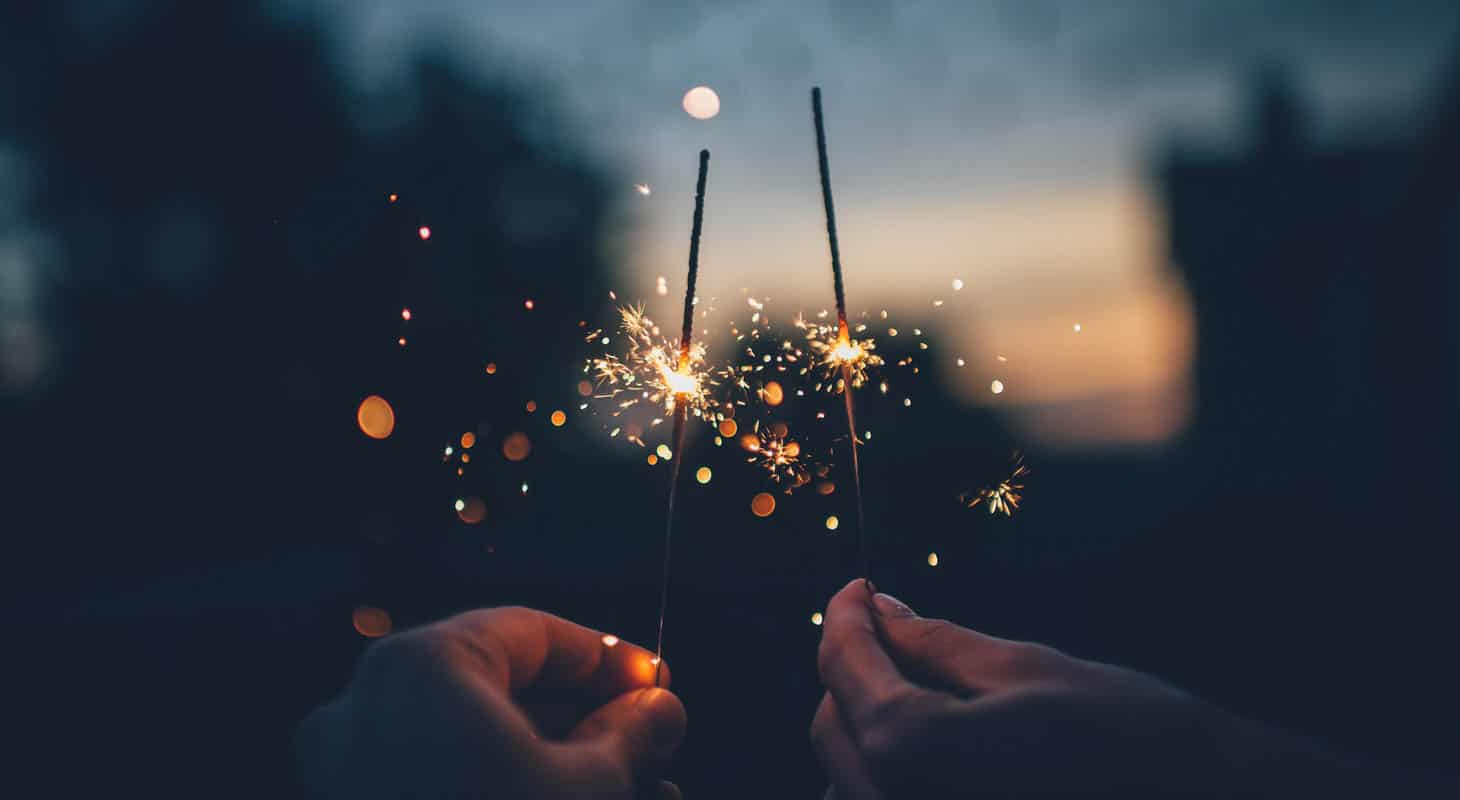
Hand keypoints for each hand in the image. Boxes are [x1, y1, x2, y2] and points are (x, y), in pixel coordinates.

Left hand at [295, 607, 685, 798]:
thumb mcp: (588, 790)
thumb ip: (629, 735)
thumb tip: (659, 709)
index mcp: (422, 668)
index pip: (532, 633)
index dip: (608, 658)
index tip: (658, 685)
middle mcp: (369, 707)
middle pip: (502, 690)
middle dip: (586, 721)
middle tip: (652, 746)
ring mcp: (350, 771)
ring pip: (474, 743)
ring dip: (555, 763)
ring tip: (635, 791)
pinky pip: (442, 782)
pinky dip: (504, 789)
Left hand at [811, 579, 1441, 798]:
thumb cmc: (1125, 735)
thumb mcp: (1023, 670)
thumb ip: (933, 643)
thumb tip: (879, 610)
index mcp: (910, 749)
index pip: (843, 665)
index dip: (845, 615)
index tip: (858, 588)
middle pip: (834, 723)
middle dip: (854, 668)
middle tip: (891, 623)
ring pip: (851, 772)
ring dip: (870, 722)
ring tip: (917, 678)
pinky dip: (895, 770)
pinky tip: (940, 740)